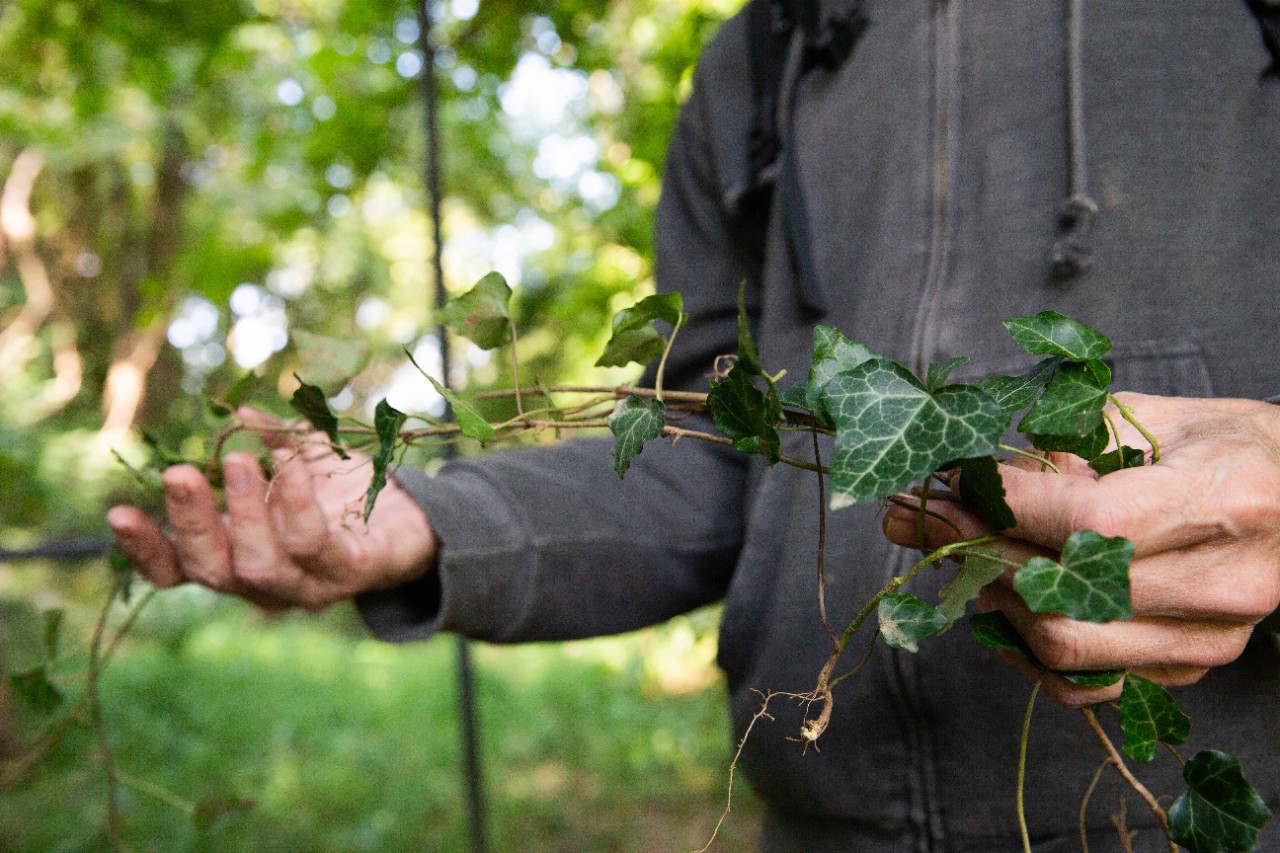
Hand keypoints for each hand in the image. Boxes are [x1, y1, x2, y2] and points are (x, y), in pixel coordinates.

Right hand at [106, 409, 437, 610]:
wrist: (418, 517)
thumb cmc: (344, 493)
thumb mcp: (300, 461)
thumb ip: (268, 441)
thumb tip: (240, 413)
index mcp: (238, 557)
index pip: (178, 569)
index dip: (146, 549)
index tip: (118, 511)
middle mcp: (266, 582)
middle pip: (214, 569)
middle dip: (194, 521)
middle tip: (179, 472)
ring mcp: (309, 585)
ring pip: (260, 564)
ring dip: (245, 510)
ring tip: (239, 460)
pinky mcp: (352, 572)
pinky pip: (315, 544)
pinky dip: (297, 503)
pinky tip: (291, 465)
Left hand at [884, 392, 1279, 705]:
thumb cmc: (1223, 446)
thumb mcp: (1153, 418)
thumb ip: (1068, 443)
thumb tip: (975, 478)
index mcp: (1224, 498)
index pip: (1089, 521)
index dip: (1004, 503)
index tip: (951, 480)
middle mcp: (1223, 581)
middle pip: (1064, 590)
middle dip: (973, 547)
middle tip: (919, 515)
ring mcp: (1207, 637)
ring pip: (1063, 645)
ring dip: (993, 595)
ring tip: (962, 552)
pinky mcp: (1187, 668)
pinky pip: (1083, 680)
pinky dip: (1024, 644)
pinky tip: (1001, 598)